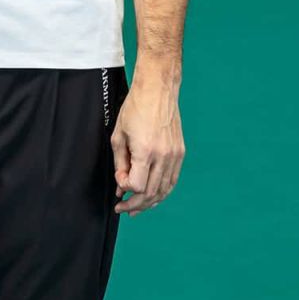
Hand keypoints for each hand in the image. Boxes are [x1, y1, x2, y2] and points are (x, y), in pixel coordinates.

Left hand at [111, 69, 185, 215]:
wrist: (158, 90)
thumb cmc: (135, 109)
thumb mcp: (119, 135)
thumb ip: (119, 163)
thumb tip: (121, 185)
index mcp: (146, 151)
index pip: (137, 186)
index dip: (125, 188)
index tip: (118, 183)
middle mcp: (164, 156)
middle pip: (151, 192)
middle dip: (135, 204)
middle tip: (123, 209)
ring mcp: (174, 155)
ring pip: (164, 189)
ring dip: (150, 202)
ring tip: (136, 208)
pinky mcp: (180, 152)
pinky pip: (172, 180)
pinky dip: (162, 191)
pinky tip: (153, 196)